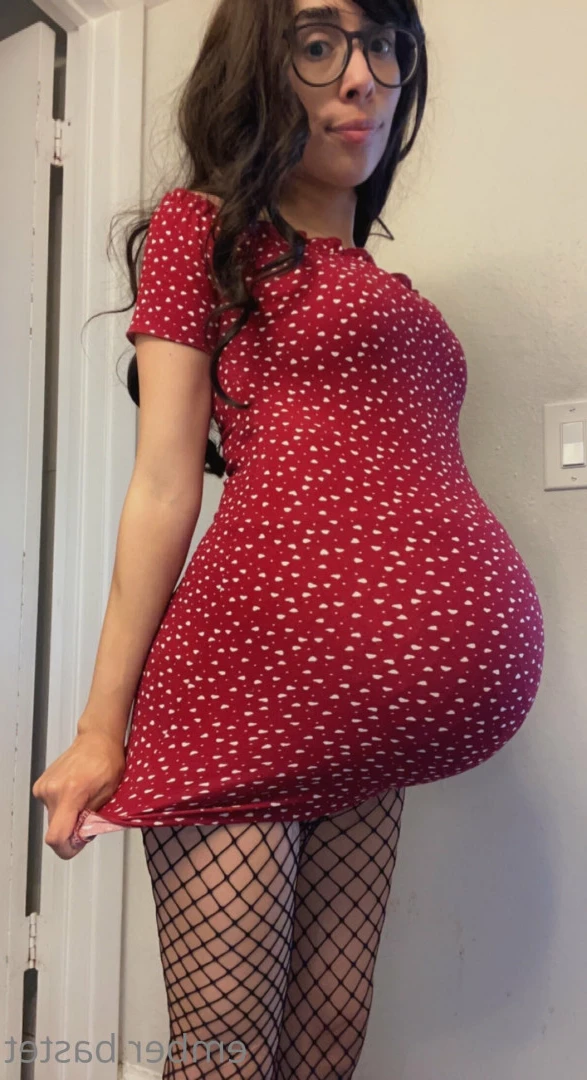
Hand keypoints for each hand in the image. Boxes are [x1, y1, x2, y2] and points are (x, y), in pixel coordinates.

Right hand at [32, 730, 125, 860]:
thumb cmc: (107, 761)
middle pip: (55, 828)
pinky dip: (62, 806)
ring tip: (83, 799)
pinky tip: (74, 792)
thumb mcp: (108, 794)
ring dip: (67, 816)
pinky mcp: (41, 784)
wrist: (97, 739)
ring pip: (53, 818)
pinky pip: (50, 807)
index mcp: (70, 793)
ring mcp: (44, 786)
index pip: (56, 836)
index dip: (67, 848)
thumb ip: (92, 818)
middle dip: (71, 830)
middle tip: (88, 817)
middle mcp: (52, 790)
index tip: (77, 845)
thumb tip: (80, 837)